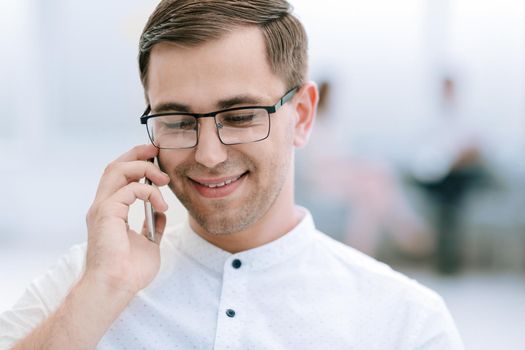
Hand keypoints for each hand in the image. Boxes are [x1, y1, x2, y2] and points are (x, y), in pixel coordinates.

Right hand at [85, 144, 170, 295]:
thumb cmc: (129, 272)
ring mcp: (102, 208)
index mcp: (110, 211)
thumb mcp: (148, 243)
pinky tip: (161, 205)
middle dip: (137, 154)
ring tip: (163, 178)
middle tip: (157, 151)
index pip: (118, 177)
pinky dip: (148, 192)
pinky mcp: (106, 213)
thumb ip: (152, 227)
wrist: (116, 287)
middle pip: (114, 166)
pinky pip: (129, 189)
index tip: (155, 157)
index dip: (135, 162)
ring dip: (142, 167)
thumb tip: (160, 215)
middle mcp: (103, 206)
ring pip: (116, 170)